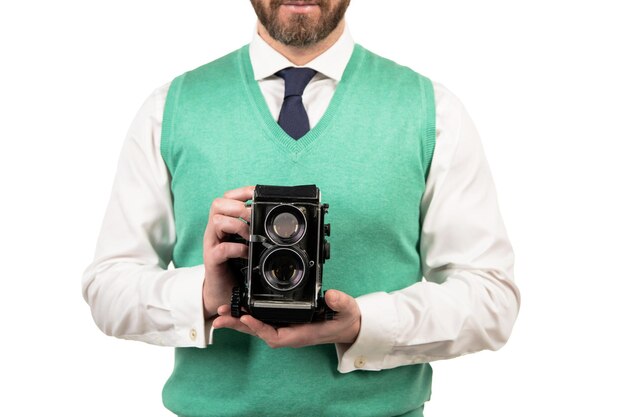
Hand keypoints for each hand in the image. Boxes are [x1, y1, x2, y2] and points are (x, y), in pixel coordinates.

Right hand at [202, 186, 253, 318]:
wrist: (223, 291)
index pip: (227, 198)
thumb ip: (253, 229)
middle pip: (217, 204)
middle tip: (252, 217)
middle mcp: (214, 230)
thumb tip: (272, 220)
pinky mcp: (212, 260)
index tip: (256, 193)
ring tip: (250, 237)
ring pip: (216, 221)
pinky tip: (246, 253)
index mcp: (223, 222)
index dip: (242, 192)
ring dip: (238, 225)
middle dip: (238, 207)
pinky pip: (222, 248)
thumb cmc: (235, 265)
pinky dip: (237, 249)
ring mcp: (211, 244)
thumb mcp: (245, 243)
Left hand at [213, 289, 360, 347]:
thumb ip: (340, 303)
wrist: (348, 326)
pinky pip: (262, 322)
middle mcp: (290, 334)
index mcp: (302, 334)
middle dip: (238, 325)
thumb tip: (331, 296)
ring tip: (219, 314)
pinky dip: (247, 317)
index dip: (259, 328)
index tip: (245, 318)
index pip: (276, 335)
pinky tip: (235, 311)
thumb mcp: (347, 309)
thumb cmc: (345, 319)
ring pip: (257, 328)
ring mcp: (286, 329)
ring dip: (237, 322)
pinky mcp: (284, 323)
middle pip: (259, 333)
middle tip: (219, 317)